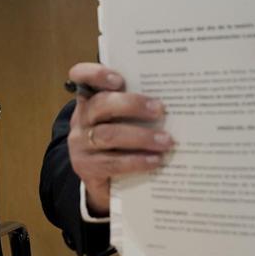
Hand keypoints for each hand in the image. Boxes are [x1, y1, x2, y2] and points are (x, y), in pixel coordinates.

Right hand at [66, 63, 170, 215]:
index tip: (119, 80)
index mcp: (89, 100)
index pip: (82, 77)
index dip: (96, 74)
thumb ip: (135, 109)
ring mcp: (80, 144)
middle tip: (159, 109)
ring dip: (140, 137)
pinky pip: (112, 163)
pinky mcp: (85, 168)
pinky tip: (155, 161)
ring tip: (166, 141)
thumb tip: (174, 101)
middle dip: (132, 105)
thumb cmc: (118, 143)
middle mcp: (81, 119)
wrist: (102, 181)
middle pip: (101, 104)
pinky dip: (136, 161)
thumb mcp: (121, 121)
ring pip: (107, 135)